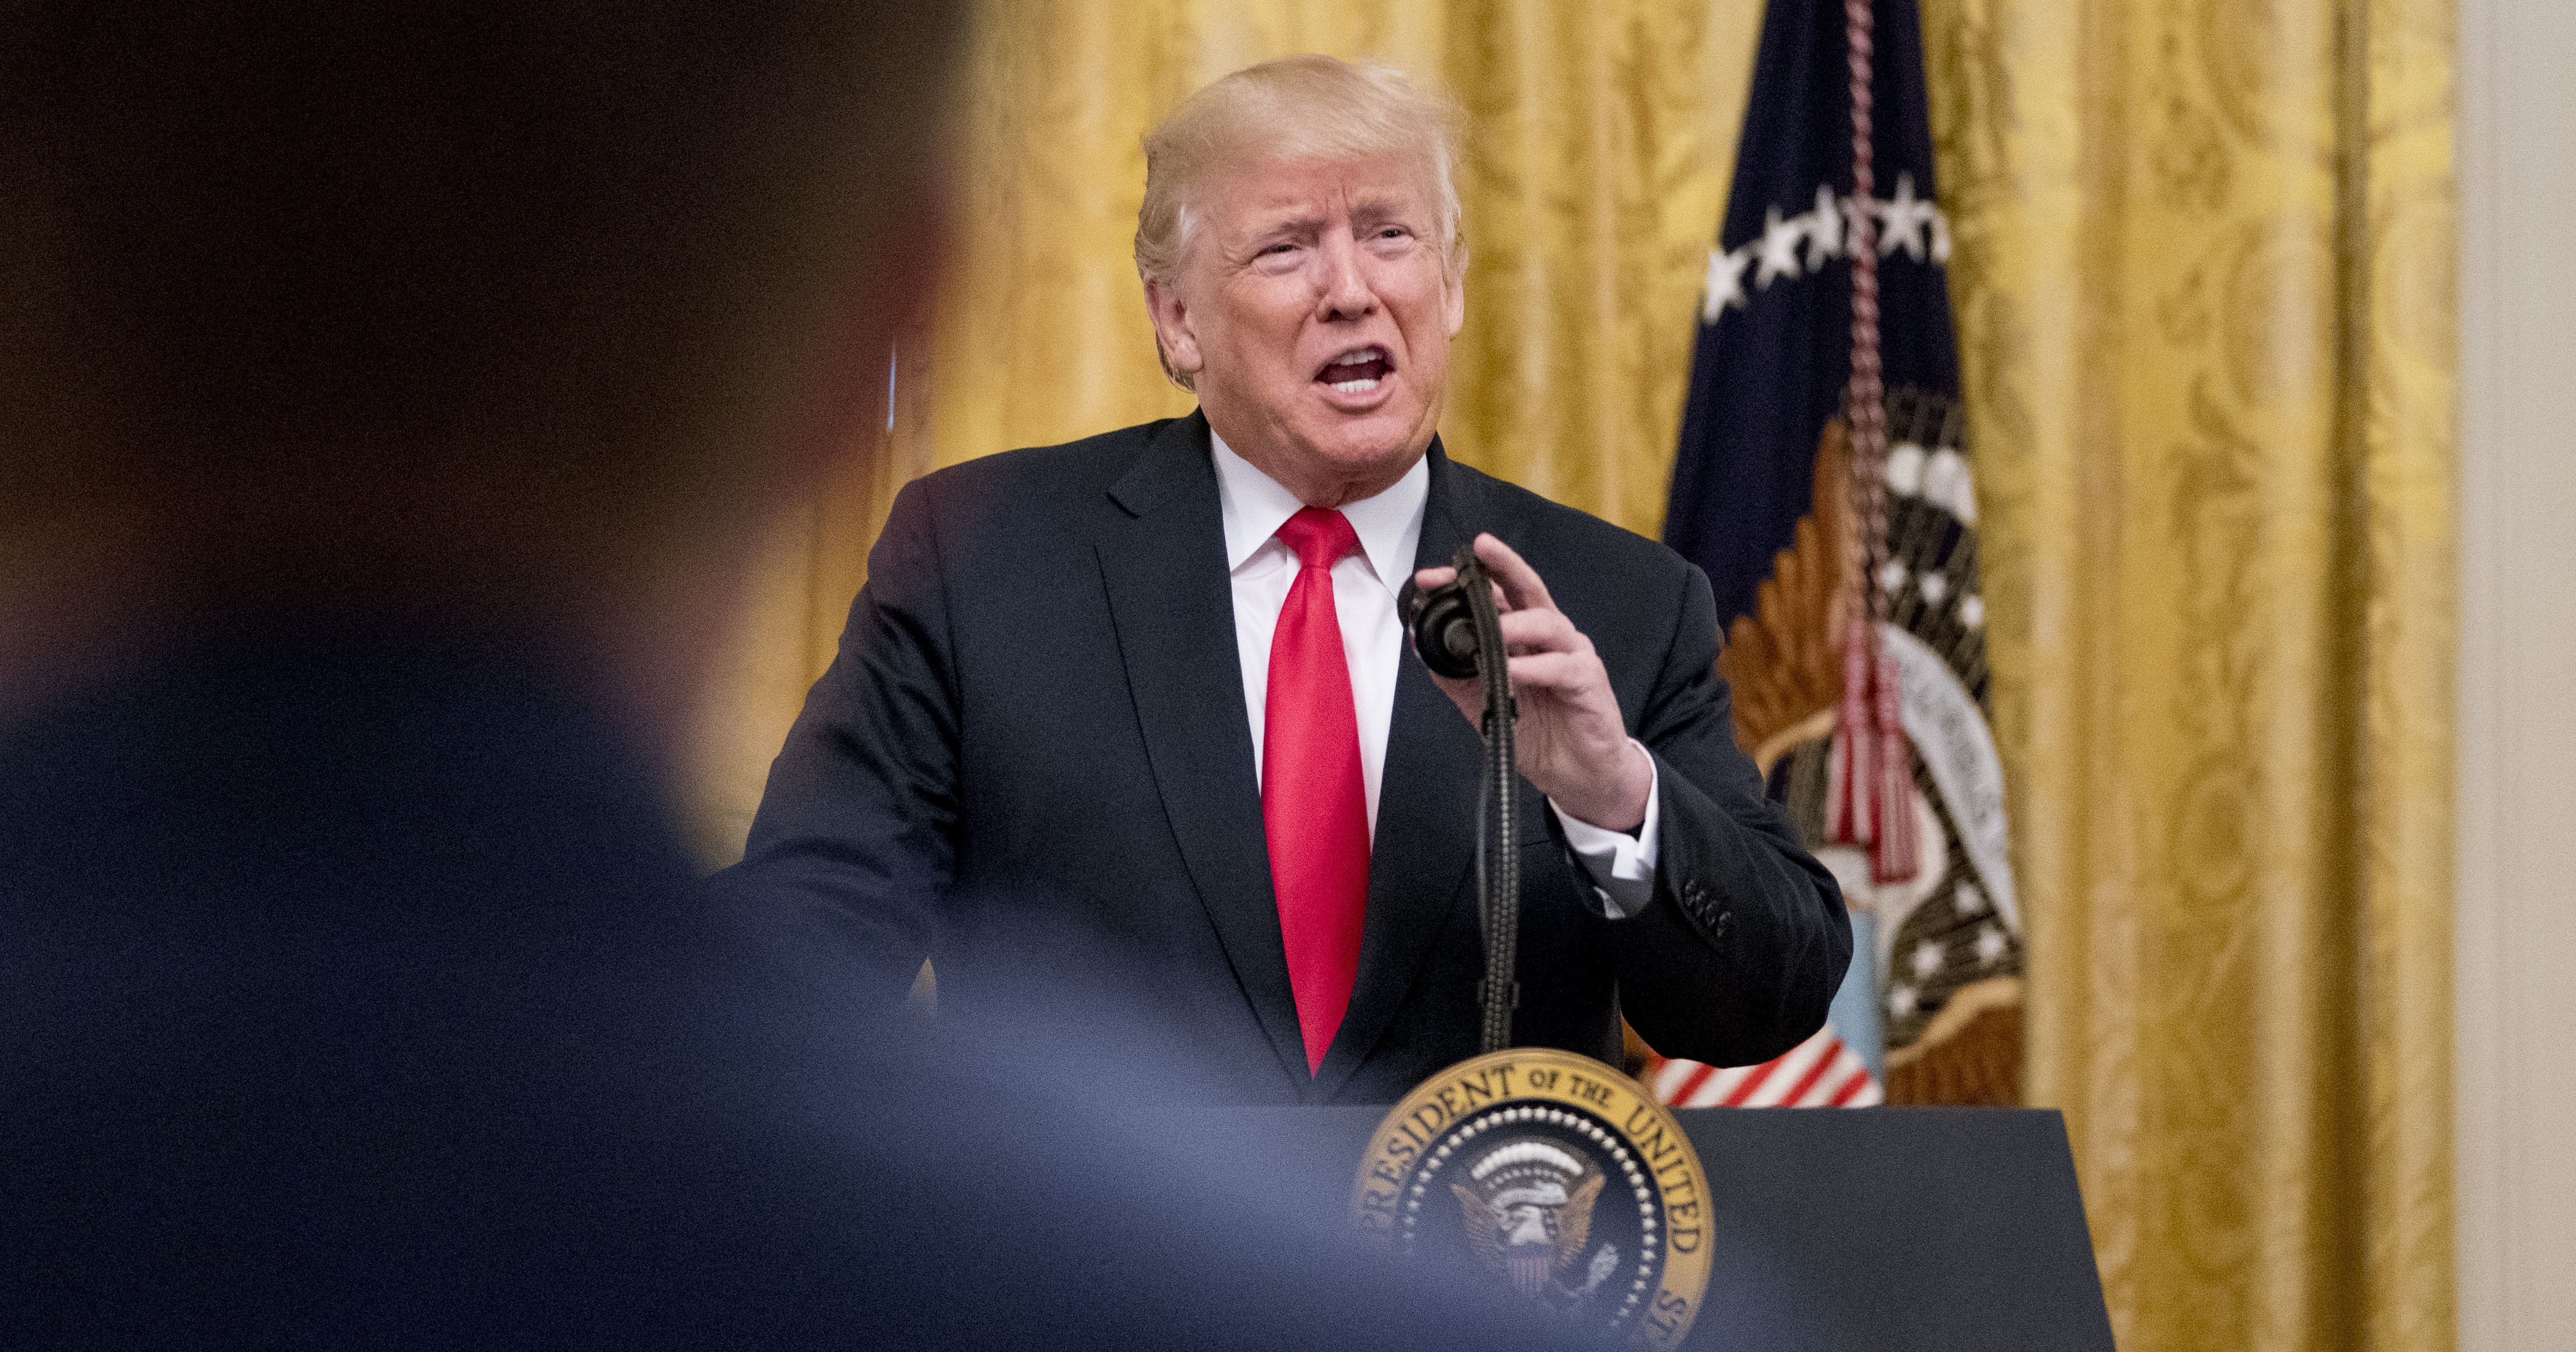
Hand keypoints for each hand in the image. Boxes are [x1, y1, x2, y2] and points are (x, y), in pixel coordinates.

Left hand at [1413, 533, 1652, 831]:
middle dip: (1504, 566)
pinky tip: (1512, 670)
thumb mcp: (1484, 703)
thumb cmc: (1538, 732)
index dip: (1468, 581)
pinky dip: (1534, 667)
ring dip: (1516, 622)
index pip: (1497, 596)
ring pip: (1547, 622)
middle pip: (1529, 590)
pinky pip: (1561, 667)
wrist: (1578, 774)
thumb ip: (1456, 673)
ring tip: (1491, 630)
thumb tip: (1422, 646)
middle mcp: (1550, 638)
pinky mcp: (1589, 682)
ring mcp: (1572, 655)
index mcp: (1525, 636)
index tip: (1431, 577)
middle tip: (1481, 550)